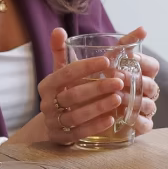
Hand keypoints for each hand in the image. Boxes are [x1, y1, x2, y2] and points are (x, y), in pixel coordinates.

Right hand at [39, 28, 160, 144]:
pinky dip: (95, 126)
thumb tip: (59, 29)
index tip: (107, 60)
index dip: (86, 66)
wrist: (52, 123)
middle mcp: (48, 103)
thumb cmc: (62, 91)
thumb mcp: (61, 71)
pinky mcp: (62, 138)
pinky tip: (111, 119)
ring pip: (76, 115)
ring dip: (98, 107)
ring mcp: (54, 122)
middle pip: (73, 95)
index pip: (66, 73)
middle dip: (97, 88)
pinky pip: (79, 133)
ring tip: (118, 99)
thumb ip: (62, 50)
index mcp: (48, 84)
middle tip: (119, 81)